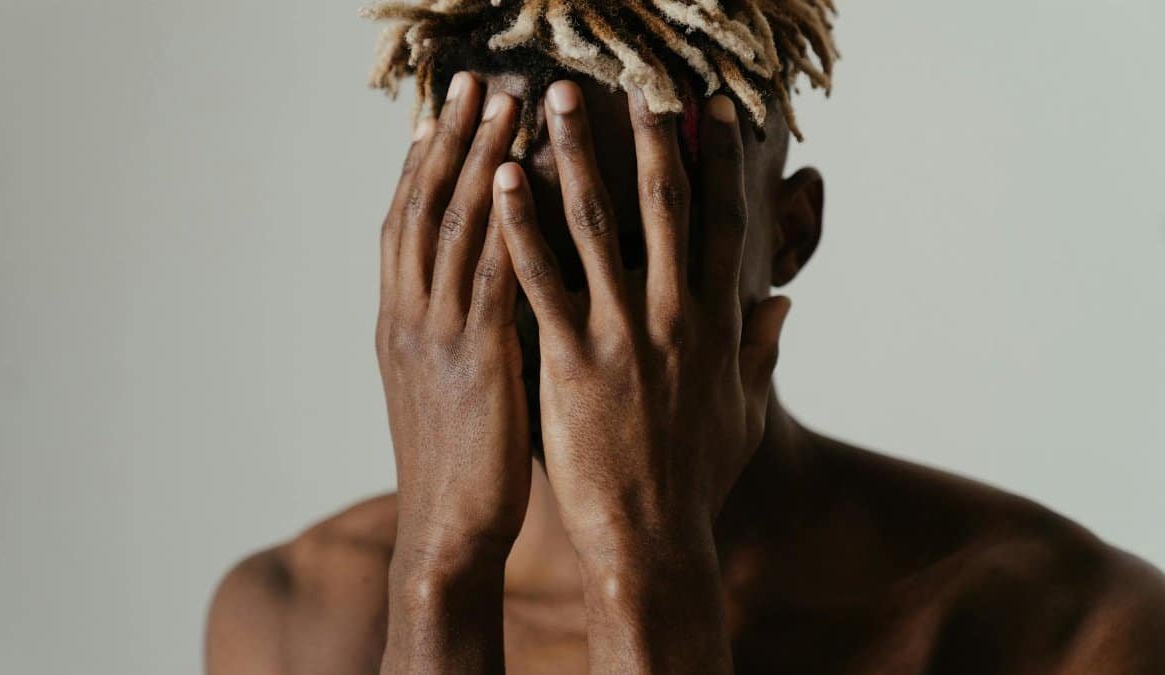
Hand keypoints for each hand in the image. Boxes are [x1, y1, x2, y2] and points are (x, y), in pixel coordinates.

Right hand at [376, 72, 528, 571]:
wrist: (447, 533)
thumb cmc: (461, 467)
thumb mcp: (449, 391)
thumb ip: (463, 335)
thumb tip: (492, 296)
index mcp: (402, 324)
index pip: (406, 227)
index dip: (423, 166)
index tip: (440, 115)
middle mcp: (411, 317)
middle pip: (425, 208)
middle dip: (450, 140)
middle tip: (471, 81)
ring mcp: (439, 335)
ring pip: (454, 226)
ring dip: (479, 157)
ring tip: (503, 101)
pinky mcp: (477, 359)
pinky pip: (492, 275)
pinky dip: (505, 220)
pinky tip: (523, 177)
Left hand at [494, 82, 790, 552]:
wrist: (654, 541)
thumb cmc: (697, 480)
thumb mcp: (744, 414)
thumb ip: (760, 352)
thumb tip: (785, 302)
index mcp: (717, 323)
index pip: (722, 222)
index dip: (719, 161)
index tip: (711, 111)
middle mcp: (674, 316)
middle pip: (663, 205)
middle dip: (649, 135)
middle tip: (633, 79)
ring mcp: (621, 335)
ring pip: (595, 226)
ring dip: (573, 156)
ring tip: (552, 103)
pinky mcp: (571, 362)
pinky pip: (540, 281)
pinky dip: (519, 227)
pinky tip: (500, 182)